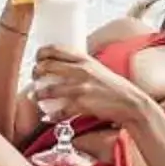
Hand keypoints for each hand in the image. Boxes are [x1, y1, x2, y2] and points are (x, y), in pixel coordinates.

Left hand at [29, 47, 154, 130]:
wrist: (130, 103)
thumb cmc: (113, 86)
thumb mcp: (97, 69)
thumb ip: (81, 65)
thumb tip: (63, 65)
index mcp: (84, 59)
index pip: (55, 49)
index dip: (41, 52)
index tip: (37, 58)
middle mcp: (80, 71)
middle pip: (47, 66)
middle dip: (35, 72)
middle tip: (34, 77)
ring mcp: (80, 88)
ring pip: (49, 90)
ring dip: (37, 94)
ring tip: (35, 96)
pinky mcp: (82, 104)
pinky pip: (60, 111)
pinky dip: (52, 115)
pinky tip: (48, 116)